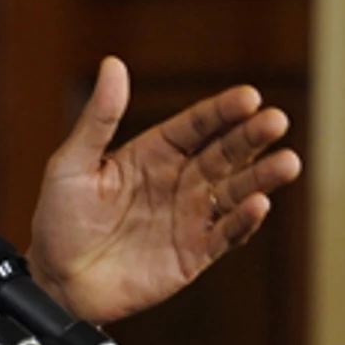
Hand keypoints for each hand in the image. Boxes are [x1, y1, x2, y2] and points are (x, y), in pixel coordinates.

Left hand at [27, 57, 301, 323]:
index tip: (248, 96)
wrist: (57, 280)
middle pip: (224, 152)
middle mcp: (177, 180)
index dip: (221, 111)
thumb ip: (99, 117)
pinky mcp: (194, 254)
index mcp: (152, 153)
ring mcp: (188, 217)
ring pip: (235, 191)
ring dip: (261, 177)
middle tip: (276, 121)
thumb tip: (113, 64)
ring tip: (287, 162)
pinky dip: (244, 221)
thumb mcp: (72, 163)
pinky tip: (259, 205)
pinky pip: (225, 235)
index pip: (195, 125)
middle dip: (251, 137)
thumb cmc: (59, 218)